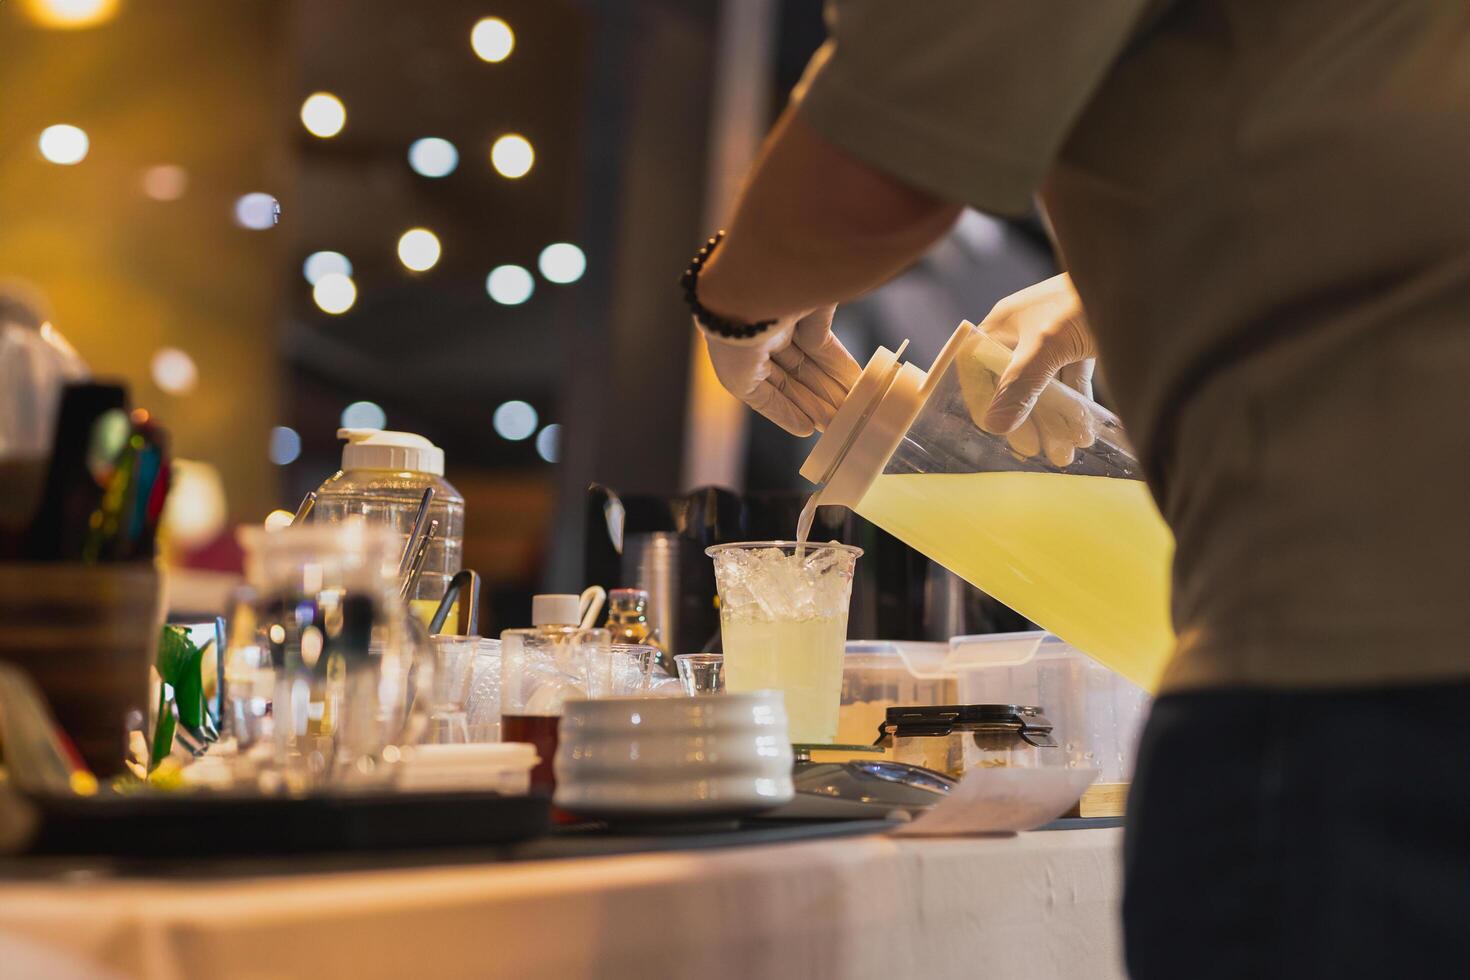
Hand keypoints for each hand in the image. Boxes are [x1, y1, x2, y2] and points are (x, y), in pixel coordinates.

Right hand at [700, 305, 860, 436]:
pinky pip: (829, 345)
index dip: (787, 407)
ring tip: (852, 412)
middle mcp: (762, 335)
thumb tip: (805, 428)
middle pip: (794, 376)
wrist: (752, 284)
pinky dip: (842, 367)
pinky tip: (855, 387)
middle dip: (816, 402)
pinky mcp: (813, 309)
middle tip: (839, 424)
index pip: (766, 385)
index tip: (809, 428)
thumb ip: (772, 404)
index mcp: (738, 351)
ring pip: (813, 364)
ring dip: (832, 389)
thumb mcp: (741, 381)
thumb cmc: (734, 335)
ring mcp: (788, 321)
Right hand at [957, 274, 1098, 466]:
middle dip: (1027, 422)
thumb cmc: (1083, 301)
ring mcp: (1055, 338)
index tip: (1000, 435)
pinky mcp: (1083, 344)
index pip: (979, 371)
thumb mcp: (1048, 345)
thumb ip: (1021, 386)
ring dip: (1054, 421)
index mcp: (1003, 325)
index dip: (985, 404)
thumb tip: (995, 427)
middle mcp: (1024, 332)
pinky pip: (1071, 383)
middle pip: (1013, 385)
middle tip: (1037, 452)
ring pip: (1045, 388)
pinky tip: (1084, 432)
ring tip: (1067, 453)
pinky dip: (1076, 407)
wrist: (1145, 274)